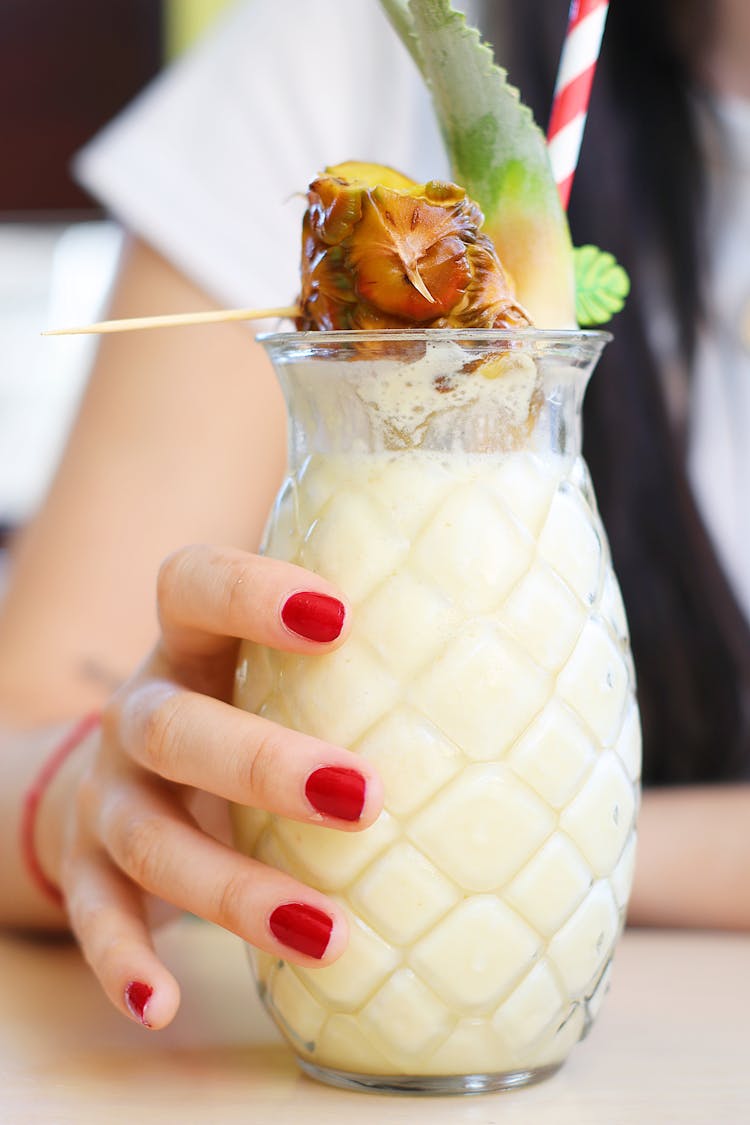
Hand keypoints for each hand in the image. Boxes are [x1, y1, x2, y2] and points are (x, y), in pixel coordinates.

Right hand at [51, 545, 382, 1028]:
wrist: (121, 774)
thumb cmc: (244, 714)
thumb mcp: (278, 677)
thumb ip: (365, 664)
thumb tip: (528, 665)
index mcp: (191, 646)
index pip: (192, 586)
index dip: (249, 594)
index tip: (340, 618)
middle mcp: (139, 711)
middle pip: (174, 726)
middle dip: (264, 764)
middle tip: (364, 797)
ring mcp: (108, 792)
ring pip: (149, 836)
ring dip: (233, 887)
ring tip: (329, 933)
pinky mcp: (86, 867)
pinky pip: (96, 915)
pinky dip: (123, 959)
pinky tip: (164, 1004)